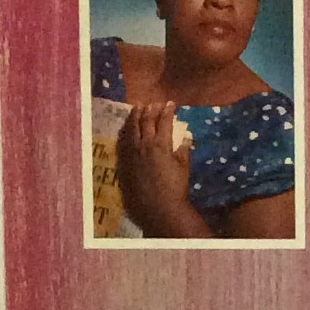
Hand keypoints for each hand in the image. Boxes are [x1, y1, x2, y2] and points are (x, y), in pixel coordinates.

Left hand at [119, 102, 208, 237]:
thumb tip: (185, 139)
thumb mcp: (183, 167)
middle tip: (154, 103)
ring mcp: (132, 152)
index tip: (171, 103)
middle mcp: (144, 144)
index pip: (164, 121)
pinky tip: (128, 127)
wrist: (158, 207)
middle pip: (146, 120)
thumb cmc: (175, 188)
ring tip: (138, 107)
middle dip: (151, 109)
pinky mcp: (125, 160)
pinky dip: (126, 130)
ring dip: (135, 115)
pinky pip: (123, 140)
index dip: (168, 110)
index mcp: (161, 144)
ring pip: (132, 128)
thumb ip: (183, 150)